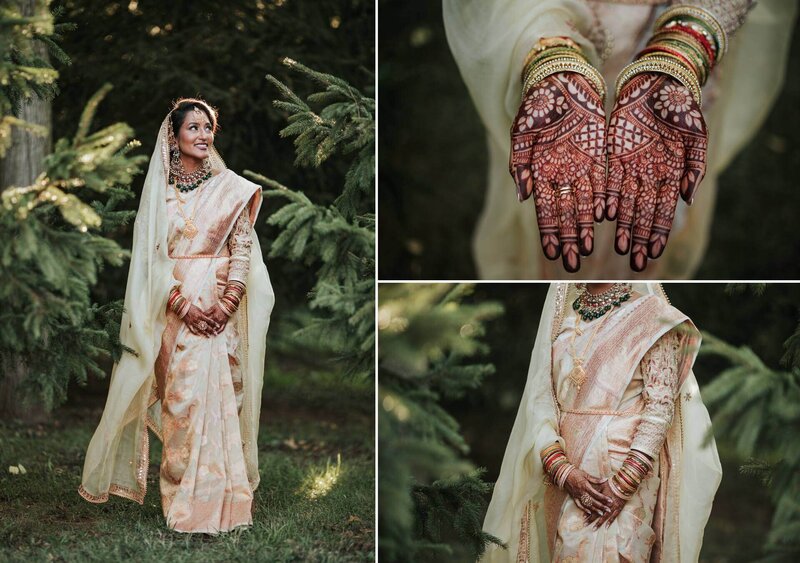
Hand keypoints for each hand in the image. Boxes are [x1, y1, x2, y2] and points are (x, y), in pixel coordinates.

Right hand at [183, 304, 217, 336]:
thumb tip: (208, 317)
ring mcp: (193, 322)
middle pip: (206, 326)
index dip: (214, 323)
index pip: (209, 320)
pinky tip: (199, 335)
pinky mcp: (188, 324)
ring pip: (200, 329)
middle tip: (215, 333)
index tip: (218, 326)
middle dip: (211, 330)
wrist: (182, 307)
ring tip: (209, 336)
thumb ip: (203, 314)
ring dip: (205, 333)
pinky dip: (195, 332)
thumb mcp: (199, 309)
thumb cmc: (192, 307)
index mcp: (200, 315)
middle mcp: (197, 319)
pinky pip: (192, 329)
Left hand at [203, 304, 228, 334]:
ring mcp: (221, 322)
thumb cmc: (219, 306)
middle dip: (206, 329)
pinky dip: (219, 332)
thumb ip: (207, 312)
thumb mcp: (212, 308)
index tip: (199, 325)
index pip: (207, 321)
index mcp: (213, 316)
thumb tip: (202, 315)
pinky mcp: (224, 323)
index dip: (202, 323)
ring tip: (208, 334)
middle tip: (202, 331)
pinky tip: (216, 334)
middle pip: (210, 326)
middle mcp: (217, 320)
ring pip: (215, 328)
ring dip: (212, 332)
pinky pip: (222, 328)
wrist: (228, 306)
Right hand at [510, 72, 605, 271]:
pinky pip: (603, 182)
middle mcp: (561, 173)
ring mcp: (580, 166)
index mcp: (540, 171)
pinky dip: (604, 200)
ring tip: (588, 250)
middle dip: (569, 239)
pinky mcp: (598, 155)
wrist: (561, 78)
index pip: (545, 209)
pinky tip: (607, 218)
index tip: (552, 254)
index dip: (549, 232)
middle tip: (572, 265)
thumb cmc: (538, 104)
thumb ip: (520, 164)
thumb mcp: (523, 132)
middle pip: (566, 213)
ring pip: (586, 202)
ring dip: (587, 227)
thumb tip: (523, 195)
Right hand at [563, 468, 613, 517]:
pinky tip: (589, 513)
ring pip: (587, 505)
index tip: (610, 501)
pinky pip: (579, 505)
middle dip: (601, 506)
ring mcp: (577, 496)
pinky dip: (584, 509)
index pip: (596, 494)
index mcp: (585, 486)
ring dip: (594, 510)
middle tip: (608, 510)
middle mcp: (582, 492)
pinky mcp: (574, 497)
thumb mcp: (585, 474)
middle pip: (593, 501)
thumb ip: (595, 479)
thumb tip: (605, 479)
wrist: (563, 474)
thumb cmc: (575, 473)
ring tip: (601, 514)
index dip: (604, 498)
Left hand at [584, 479, 625, 528]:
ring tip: (594, 528)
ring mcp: (612, 507)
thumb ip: (595, 491)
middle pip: (597, 513)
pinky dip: (610, 522)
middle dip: (590, 519)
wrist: (624, 484)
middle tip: (585, 524)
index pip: (592, 507)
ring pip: (604, 517)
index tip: (583, 517)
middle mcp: (606, 504)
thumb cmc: (612, 484)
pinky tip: (606, 527)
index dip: (587, 512)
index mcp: (600, 499)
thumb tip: (588, 495)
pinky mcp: (619, 508)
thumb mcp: (601, 485)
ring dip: (598, 523)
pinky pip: (614, 517)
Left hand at [606, 73, 706, 270]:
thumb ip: (695, 167)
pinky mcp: (611, 154)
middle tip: (632, 262)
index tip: (651, 254)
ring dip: (620, 224)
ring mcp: (629, 165)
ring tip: (617, 247)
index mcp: (670, 172)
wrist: (658, 79)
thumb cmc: (682, 106)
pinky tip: (602, 216)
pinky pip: (607, 180)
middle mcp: (648, 174)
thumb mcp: (695, 134)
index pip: (661, 210)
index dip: (656, 233)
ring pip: (622, 201)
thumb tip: (689, 198)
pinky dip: (605, 197)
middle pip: (640, 211)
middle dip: (636, 237)